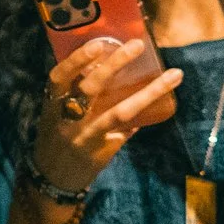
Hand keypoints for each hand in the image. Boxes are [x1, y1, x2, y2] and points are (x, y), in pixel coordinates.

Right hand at [32, 38, 185, 192]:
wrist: (51, 179)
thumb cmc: (56, 139)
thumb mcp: (57, 116)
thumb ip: (79, 96)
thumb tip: (113, 73)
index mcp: (52, 105)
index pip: (59, 77)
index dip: (76, 60)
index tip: (98, 44)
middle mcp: (65, 120)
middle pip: (90, 88)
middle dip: (114, 65)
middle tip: (137, 45)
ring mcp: (83, 137)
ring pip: (119, 112)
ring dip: (148, 92)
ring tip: (172, 75)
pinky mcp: (99, 152)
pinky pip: (126, 131)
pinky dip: (142, 115)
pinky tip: (164, 103)